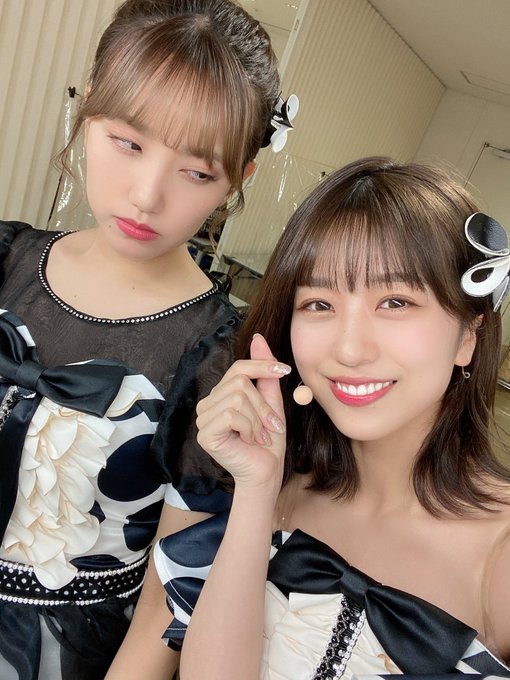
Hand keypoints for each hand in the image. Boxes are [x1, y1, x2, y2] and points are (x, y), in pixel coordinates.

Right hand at [196, 334, 289, 493]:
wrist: (266, 472)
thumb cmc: (268, 441)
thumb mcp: (271, 401)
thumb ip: (264, 373)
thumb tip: (258, 339)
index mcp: (221, 395)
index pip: (238, 368)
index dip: (262, 366)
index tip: (285, 370)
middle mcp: (207, 404)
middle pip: (240, 382)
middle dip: (263, 405)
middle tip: (271, 425)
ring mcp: (203, 418)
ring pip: (237, 398)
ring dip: (258, 419)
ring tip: (260, 436)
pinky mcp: (205, 433)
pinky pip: (232, 415)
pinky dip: (250, 428)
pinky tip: (251, 441)